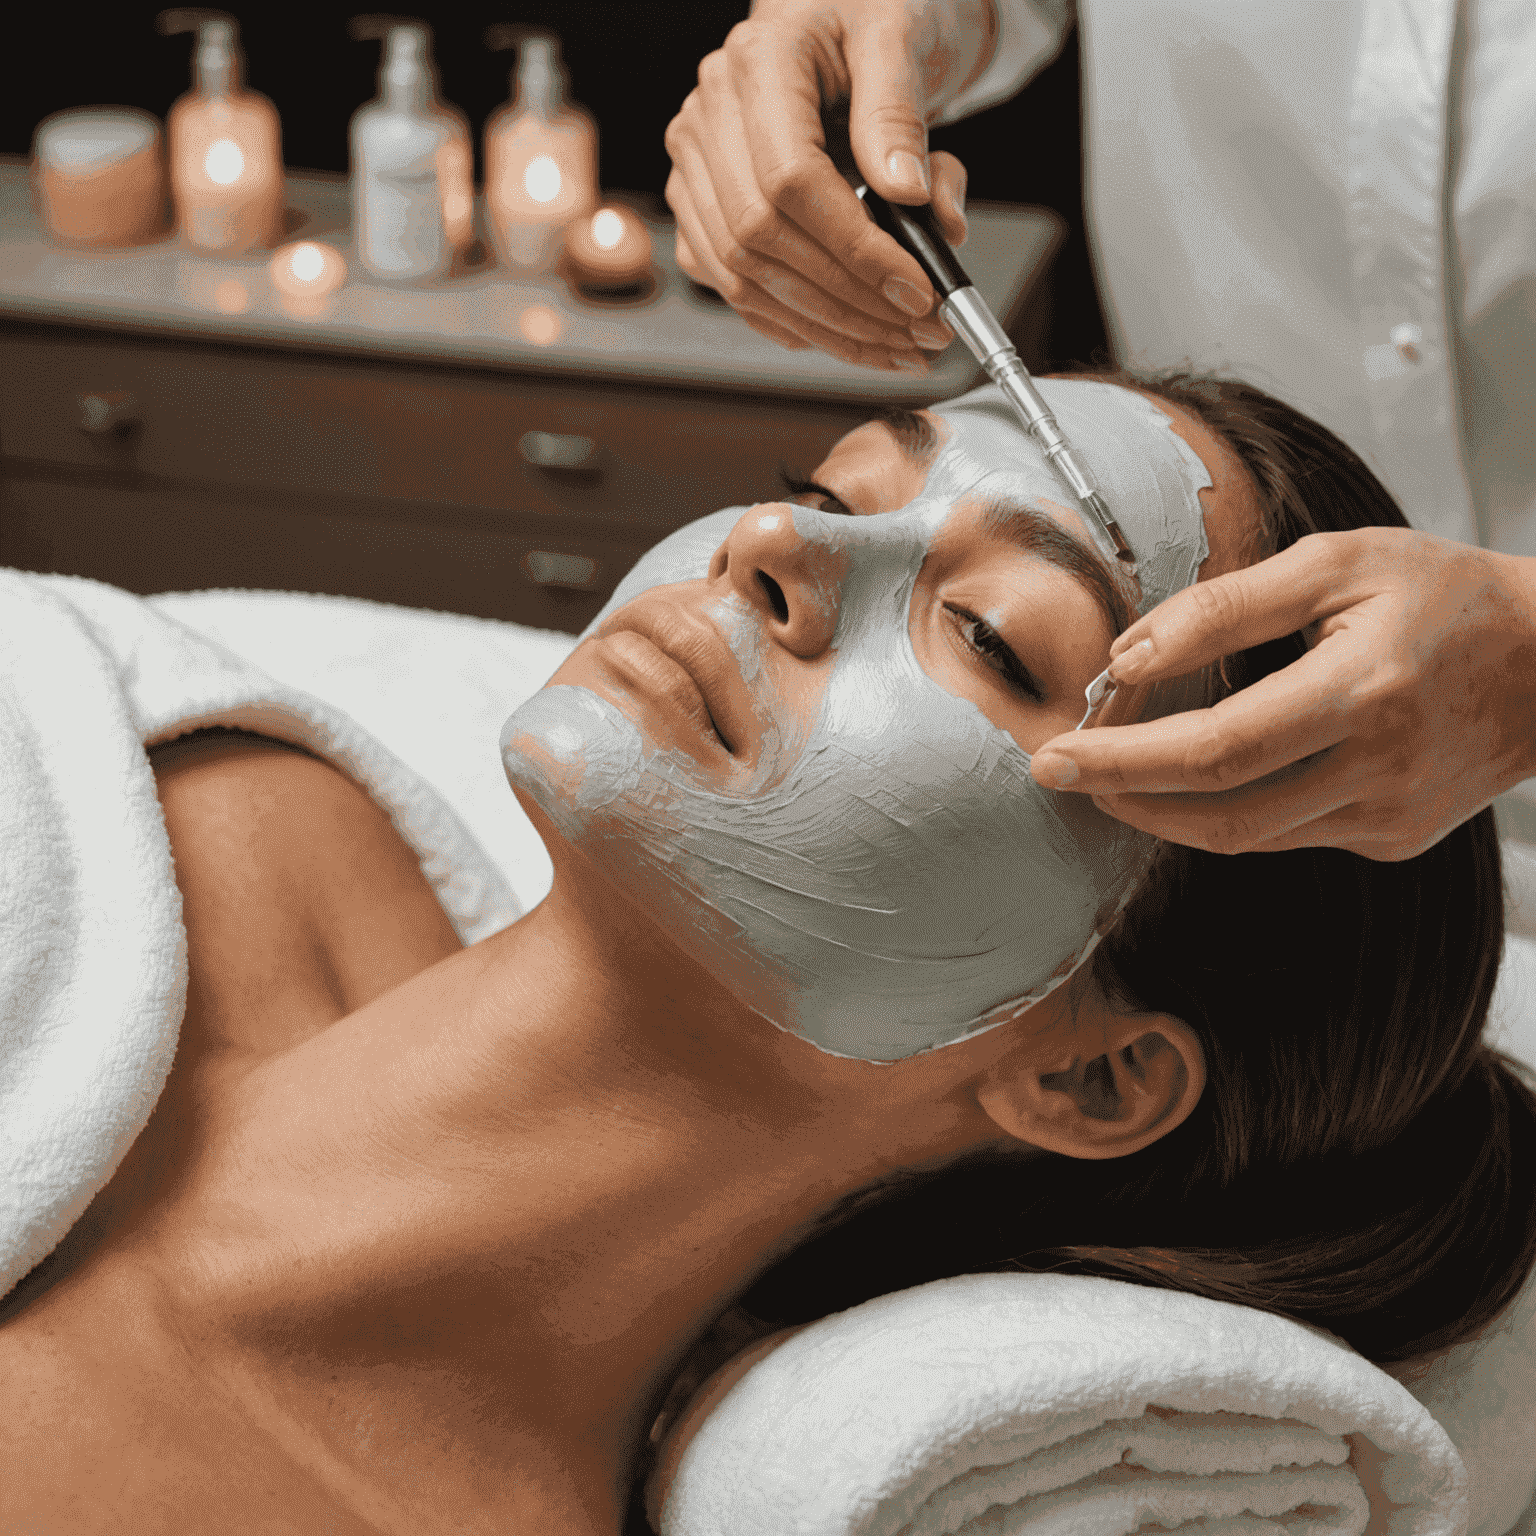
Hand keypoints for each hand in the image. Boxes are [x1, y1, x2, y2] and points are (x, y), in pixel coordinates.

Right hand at [664, 0, 986, 369]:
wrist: (834, 19)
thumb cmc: (865, 21)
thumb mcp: (901, 40)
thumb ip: (902, 115)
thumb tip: (909, 195)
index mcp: (757, 65)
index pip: (792, 182)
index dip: (855, 250)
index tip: (915, 290)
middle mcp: (709, 118)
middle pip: (763, 239)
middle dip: (846, 302)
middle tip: (916, 333)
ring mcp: (695, 168)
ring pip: (743, 276)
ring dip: (825, 326)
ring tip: (894, 347)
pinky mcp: (699, 209)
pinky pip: (733, 287)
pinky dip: (791, 322)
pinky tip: (843, 336)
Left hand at [1029, 529, 1535, 859]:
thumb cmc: (1445, 595)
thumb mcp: (1337, 564)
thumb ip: (1225, 607)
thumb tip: (1127, 654)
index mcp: (1366, 692)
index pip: (1217, 748)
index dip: (1125, 760)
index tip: (1055, 756)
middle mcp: (1378, 771)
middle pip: (1218, 814)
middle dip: (1124, 798)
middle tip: (1062, 772)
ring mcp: (1388, 818)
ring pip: (1243, 838)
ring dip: (1162, 813)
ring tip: (1110, 773)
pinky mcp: (1391, 841)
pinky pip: (1281, 837)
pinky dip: (1224, 811)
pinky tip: (1196, 776)